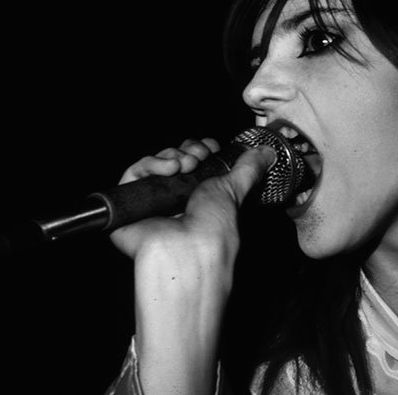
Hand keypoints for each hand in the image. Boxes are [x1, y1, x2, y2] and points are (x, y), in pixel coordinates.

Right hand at [108, 137, 275, 393]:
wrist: (187, 250)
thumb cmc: (213, 229)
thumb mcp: (235, 191)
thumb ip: (248, 169)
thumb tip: (268, 152)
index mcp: (201, 197)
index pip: (195, 162)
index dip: (203, 149)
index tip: (212, 147)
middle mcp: (176, 200)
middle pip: (175, 159)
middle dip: (190, 150)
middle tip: (200, 157)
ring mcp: (153, 203)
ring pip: (155, 163)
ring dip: (173, 156)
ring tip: (186, 164)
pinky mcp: (129, 205)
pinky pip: (133, 173)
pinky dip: (151, 164)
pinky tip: (169, 168)